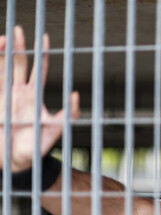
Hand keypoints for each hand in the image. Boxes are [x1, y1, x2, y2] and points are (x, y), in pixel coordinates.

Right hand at [0, 26, 79, 171]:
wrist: (16, 161)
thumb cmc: (36, 146)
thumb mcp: (56, 128)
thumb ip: (69, 114)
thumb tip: (76, 95)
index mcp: (34, 95)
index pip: (38, 69)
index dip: (41, 54)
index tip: (44, 38)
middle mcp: (18, 91)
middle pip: (18, 63)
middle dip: (18, 46)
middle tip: (19, 30)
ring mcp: (4, 95)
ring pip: (2, 68)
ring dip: (2, 53)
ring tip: (4, 39)